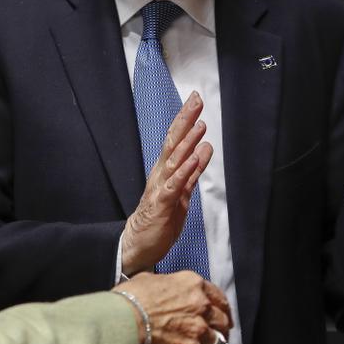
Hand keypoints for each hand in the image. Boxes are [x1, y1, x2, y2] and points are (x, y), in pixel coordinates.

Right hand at [116, 271, 230, 343]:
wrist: (123, 320)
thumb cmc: (130, 299)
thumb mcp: (149, 279)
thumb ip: (166, 284)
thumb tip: (163, 288)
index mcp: (192, 283)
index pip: (218, 296)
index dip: (221, 307)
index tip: (220, 313)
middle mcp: (200, 304)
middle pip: (222, 319)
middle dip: (221, 327)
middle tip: (218, 333)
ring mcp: (199, 328)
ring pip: (219, 340)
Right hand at [122, 92, 211, 275]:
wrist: (138, 244)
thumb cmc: (159, 217)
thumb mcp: (182, 190)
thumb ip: (194, 169)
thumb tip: (205, 146)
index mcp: (165, 169)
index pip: (176, 139)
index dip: (185, 119)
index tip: (195, 99)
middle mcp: (161, 174)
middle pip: (173, 142)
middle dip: (185, 120)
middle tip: (196, 100)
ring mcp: (160, 188)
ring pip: (174, 160)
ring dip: (187, 142)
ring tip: (200, 125)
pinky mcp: (161, 204)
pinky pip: (173, 185)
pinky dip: (184, 171)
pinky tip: (193, 158)